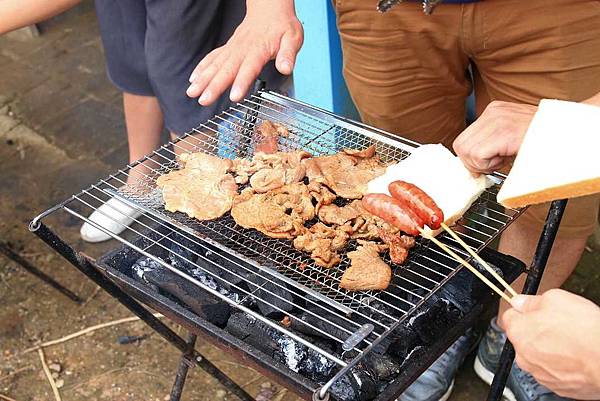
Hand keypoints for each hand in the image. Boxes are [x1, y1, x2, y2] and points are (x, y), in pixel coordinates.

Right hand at [186, 0, 302, 105]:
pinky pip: (212, 57)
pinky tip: (193, 79)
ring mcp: (233, 48)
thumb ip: (288, 54)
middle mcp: (242, 49)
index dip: (241, 83)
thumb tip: (286, 68)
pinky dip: (201, 68)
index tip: (234, 97)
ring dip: (203, 79)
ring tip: (192, 92)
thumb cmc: (282, 25)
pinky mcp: (228, 48)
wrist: (270, 9)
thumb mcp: (293, 38)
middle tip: (203, 100)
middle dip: (214, 86)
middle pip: (226, 69)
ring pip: (215, 64)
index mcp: (259, 50)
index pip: (249, 68)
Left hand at [453, 101, 536, 174]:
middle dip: (474, 163)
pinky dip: (489, 165)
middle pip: (460, 146)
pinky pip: (478, 155)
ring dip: (483, 164)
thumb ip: (491, 146)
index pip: (463, 139)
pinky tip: (507, 158)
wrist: (568, 132)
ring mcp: (497, 119)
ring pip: (466, 152)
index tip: (485, 165)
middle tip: (496, 163)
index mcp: (493, 112)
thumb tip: (472, 166)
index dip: (471, 158)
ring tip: (504, 158)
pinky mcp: (503, 131)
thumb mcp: (510, 139)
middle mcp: (492, 112)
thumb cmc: (542, 140)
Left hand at [501, 289, 599, 399]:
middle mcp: (524, 356)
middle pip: (523, 338)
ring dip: (549, 349)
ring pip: (538, 356)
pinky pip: (553, 371)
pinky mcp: (557, 386)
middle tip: (557, 325)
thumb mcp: (555, 299)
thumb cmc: (584, 331)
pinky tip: (575, 356)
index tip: (532, 310)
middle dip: (536, 331)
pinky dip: (562, 364)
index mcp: (519, 332)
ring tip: (570, 342)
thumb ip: (532, 301)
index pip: (509, 317)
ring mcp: (540, 373)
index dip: (523, 311)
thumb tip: (521, 302)